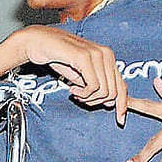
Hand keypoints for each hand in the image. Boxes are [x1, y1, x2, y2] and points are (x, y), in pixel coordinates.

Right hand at [0, 25, 127, 124]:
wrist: (38, 42)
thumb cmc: (57, 57)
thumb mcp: (79, 75)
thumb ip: (94, 86)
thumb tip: (109, 102)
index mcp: (107, 56)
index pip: (122, 85)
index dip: (123, 104)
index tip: (120, 120)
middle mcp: (106, 54)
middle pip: (114, 92)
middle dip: (97, 102)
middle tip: (80, 99)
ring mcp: (97, 54)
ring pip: (105, 91)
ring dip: (88, 98)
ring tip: (74, 92)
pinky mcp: (85, 57)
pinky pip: (93, 86)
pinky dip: (83, 93)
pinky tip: (71, 88)